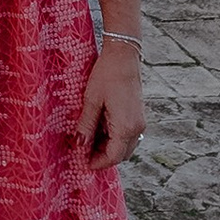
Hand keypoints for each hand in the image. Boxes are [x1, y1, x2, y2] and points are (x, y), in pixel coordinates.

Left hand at [81, 42, 146, 166]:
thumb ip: (86, 126)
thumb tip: (80, 145)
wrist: (124, 56)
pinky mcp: (139, 115)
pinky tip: (100, 130)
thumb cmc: (106, 75)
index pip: (113, 156)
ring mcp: (140, 122)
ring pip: (126, 146)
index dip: (98, 163)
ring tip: (89, 141)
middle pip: (121, 155)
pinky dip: (115, 138)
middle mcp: (137, 127)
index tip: (83, 163)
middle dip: (103, 157)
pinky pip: (128, 135)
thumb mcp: (91, 101)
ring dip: (109, 148)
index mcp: (125, 126)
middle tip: (83, 153)